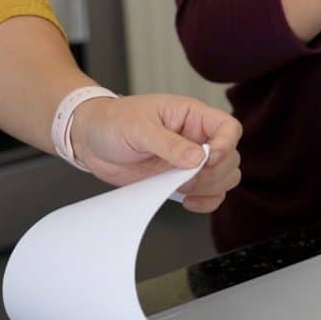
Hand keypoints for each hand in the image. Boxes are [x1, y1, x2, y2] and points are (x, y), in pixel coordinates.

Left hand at [69, 94, 242, 212]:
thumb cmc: (112, 121)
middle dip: (214, 173)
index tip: (210, 158)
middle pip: (231, 158)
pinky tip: (189, 202)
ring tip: (182, 188)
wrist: (89, 142)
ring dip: (210, 188)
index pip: (228, 128)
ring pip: (224, 178)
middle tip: (186, 177)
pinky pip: (208, 194)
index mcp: (192, 116)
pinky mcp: (180, 180)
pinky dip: (206, 202)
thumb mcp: (138, 127)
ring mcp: (190, 162)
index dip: (227, 144)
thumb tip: (197, 158)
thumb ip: (168, 143)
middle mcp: (197, 138)